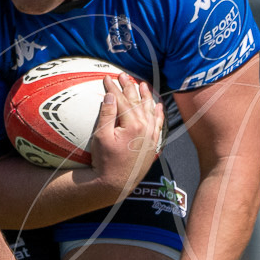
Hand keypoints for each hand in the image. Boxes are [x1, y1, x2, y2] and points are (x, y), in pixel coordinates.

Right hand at [87, 76, 164, 194]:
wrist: (116, 183)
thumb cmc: (105, 161)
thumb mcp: (101, 137)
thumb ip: (106, 115)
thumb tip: (110, 96)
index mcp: (133, 125)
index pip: (123, 100)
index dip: (114, 88)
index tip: (107, 77)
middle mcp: (145, 128)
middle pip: (137, 102)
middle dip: (129, 87)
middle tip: (122, 75)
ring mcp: (151, 136)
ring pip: (149, 110)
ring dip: (145, 96)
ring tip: (142, 84)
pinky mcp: (152, 144)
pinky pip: (158, 124)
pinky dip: (158, 113)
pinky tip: (157, 105)